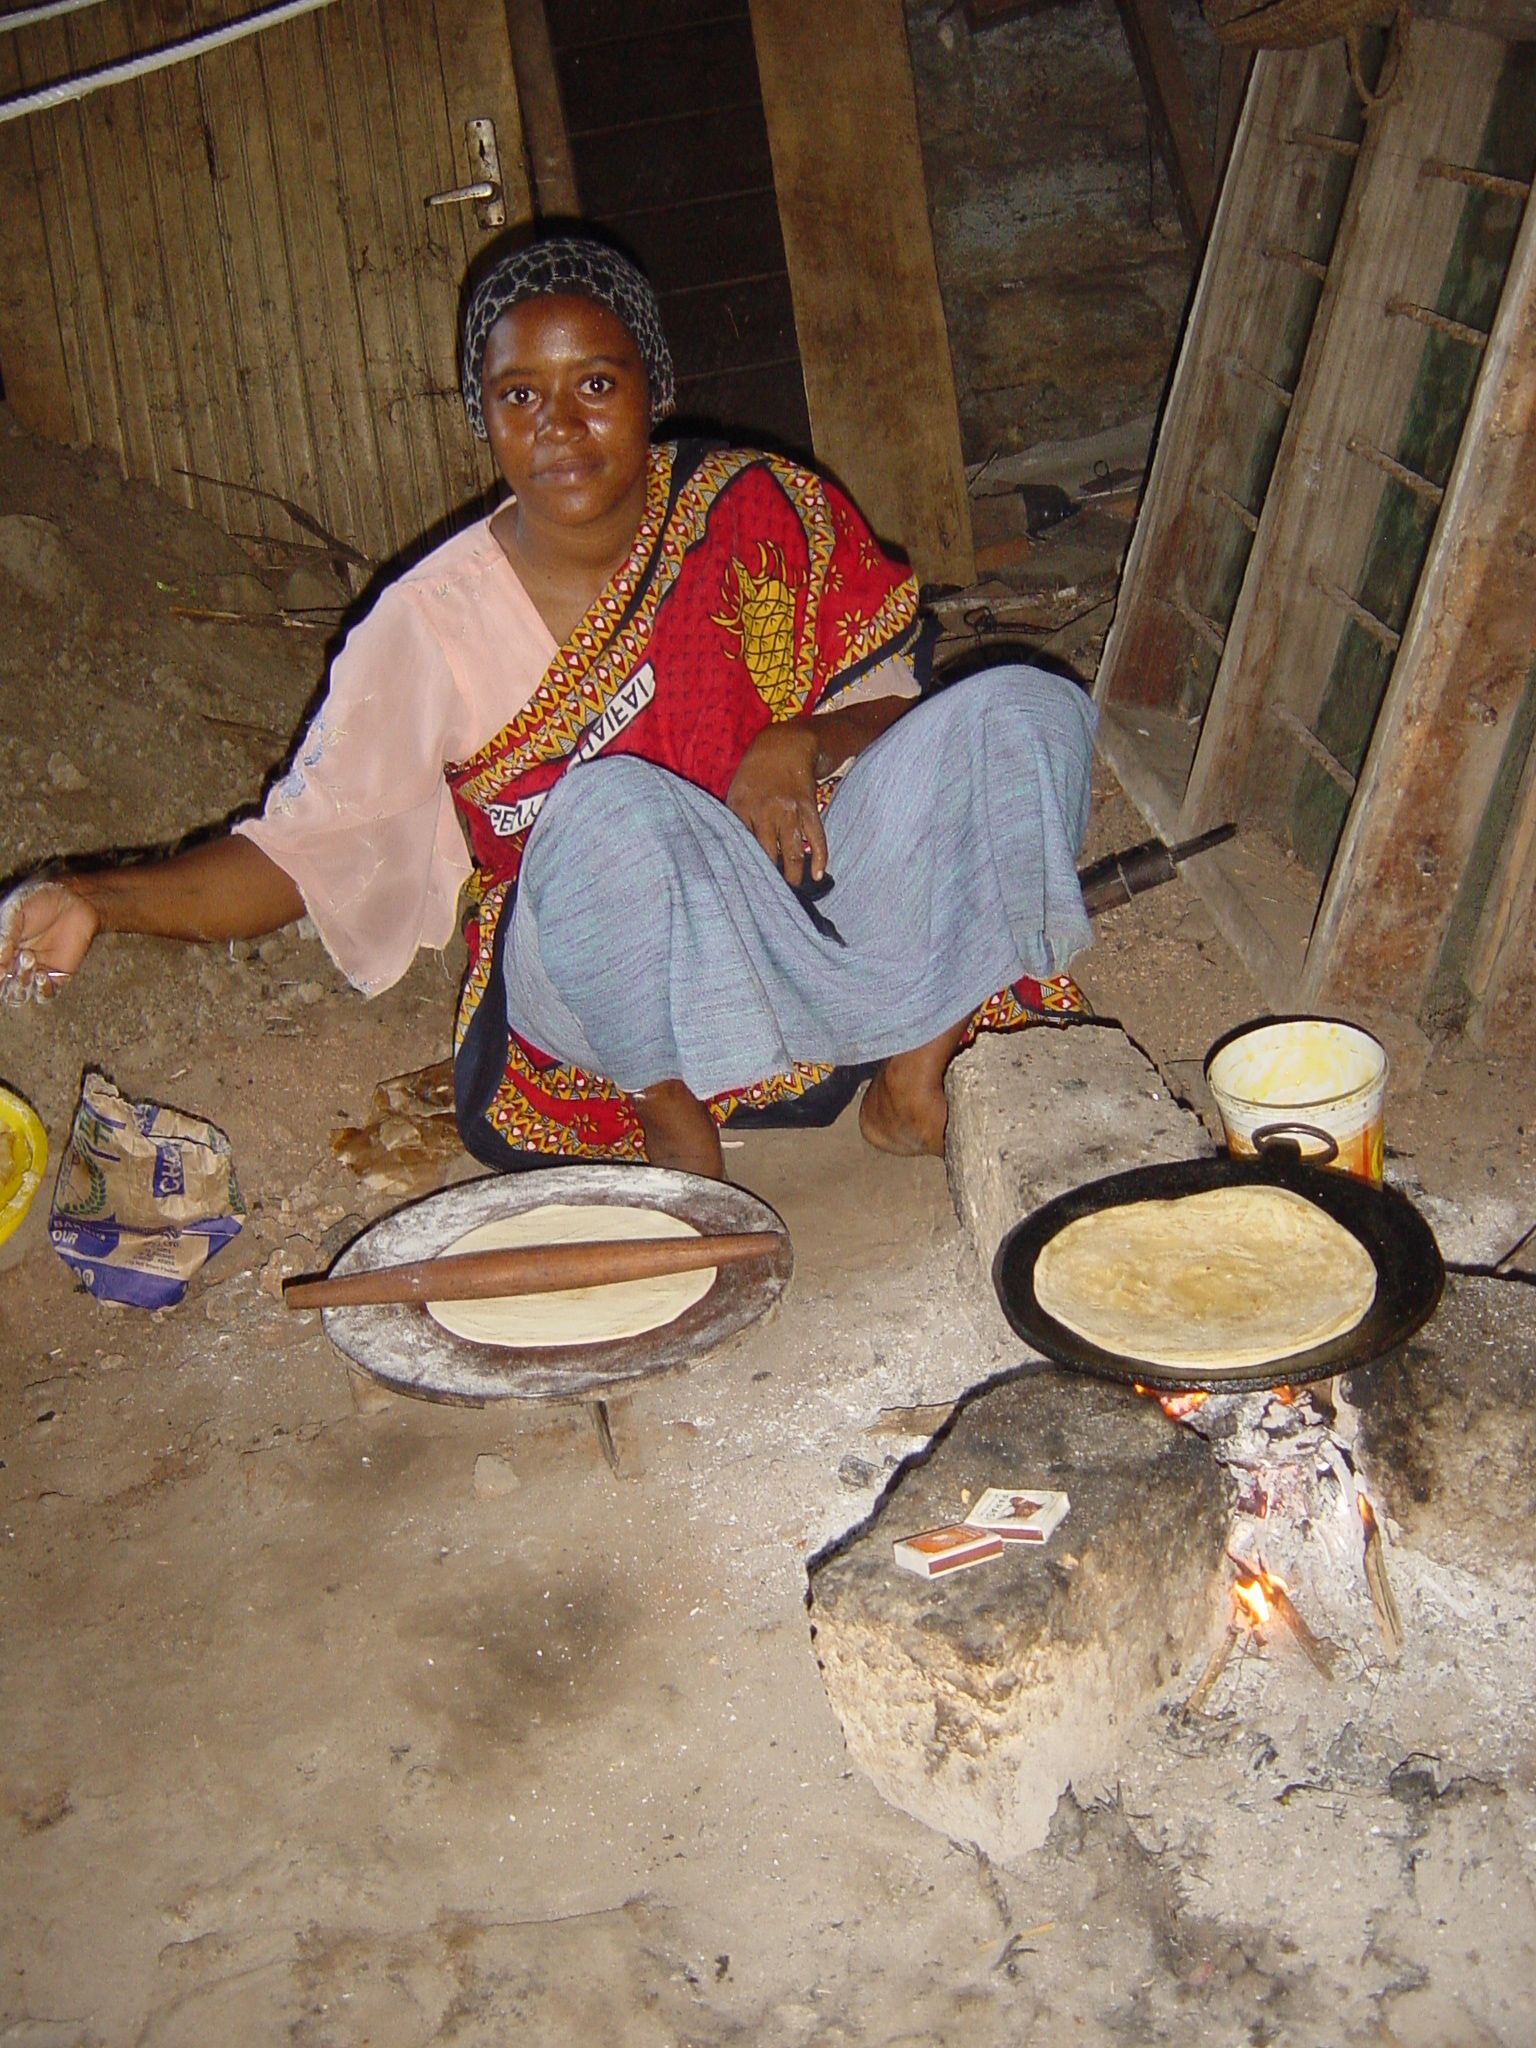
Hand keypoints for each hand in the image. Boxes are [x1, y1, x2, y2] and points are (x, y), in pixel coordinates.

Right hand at [0, 877, 99, 1005]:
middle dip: (6, 979)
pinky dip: (40, 989)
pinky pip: (45, 994)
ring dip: (21, 980)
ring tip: (29, 957)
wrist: (75, 900)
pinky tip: (41, 974)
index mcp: (2, 949)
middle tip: (13, 962)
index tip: (1, 970)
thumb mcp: (14, 915)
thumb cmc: (41, 901)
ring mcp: (36, 971)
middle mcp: (15, 964)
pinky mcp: (57, 976)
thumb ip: (4, 939)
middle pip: (4, 987)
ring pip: (21, 993)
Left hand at [725, 722, 826, 887]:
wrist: (785, 743)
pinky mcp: (809, 807)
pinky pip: (816, 836)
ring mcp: (789, 809)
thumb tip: (728, 848)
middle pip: (767, 853)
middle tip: (769, 896)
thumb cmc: (755, 771)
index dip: (743, 868)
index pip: (741, 845)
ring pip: (792, 849)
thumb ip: (734, 818)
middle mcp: (765, 810)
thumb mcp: (736, 789)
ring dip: (793, 873)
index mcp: (741, 807)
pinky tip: (818, 874)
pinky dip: (819, 856)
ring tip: (792, 891)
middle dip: (768, 876)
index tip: (744, 887)